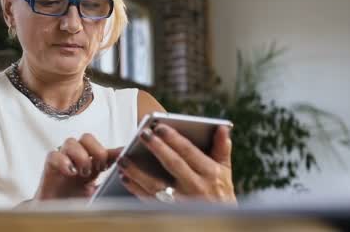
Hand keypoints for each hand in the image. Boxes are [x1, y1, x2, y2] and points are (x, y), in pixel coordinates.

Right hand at [34, 133, 121, 199]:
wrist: (54, 217)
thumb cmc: (74, 207)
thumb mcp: (97, 196)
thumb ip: (108, 185)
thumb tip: (123, 178)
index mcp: (91, 165)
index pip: (104, 150)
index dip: (115, 150)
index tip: (124, 154)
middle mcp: (77, 160)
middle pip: (87, 138)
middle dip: (96, 150)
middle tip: (99, 167)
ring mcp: (62, 161)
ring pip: (70, 142)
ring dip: (81, 155)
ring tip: (83, 173)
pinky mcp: (49, 168)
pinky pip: (53, 155)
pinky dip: (63, 161)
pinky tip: (70, 172)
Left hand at [117, 123, 236, 204]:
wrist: (218, 223)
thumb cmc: (220, 193)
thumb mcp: (225, 171)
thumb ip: (221, 149)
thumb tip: (222, 128)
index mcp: (210, 173)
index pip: (189, 152)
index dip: (174, 138)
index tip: (160, 126)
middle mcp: (196, 187)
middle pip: (173, 164)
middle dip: (157, 148)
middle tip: (143, 134)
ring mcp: (182, 202)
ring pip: (156, 185)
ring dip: (138, 171)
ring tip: (124, 158)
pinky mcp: (169, 212)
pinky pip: (149, 200)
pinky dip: (135, 188)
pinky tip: (124, 177)